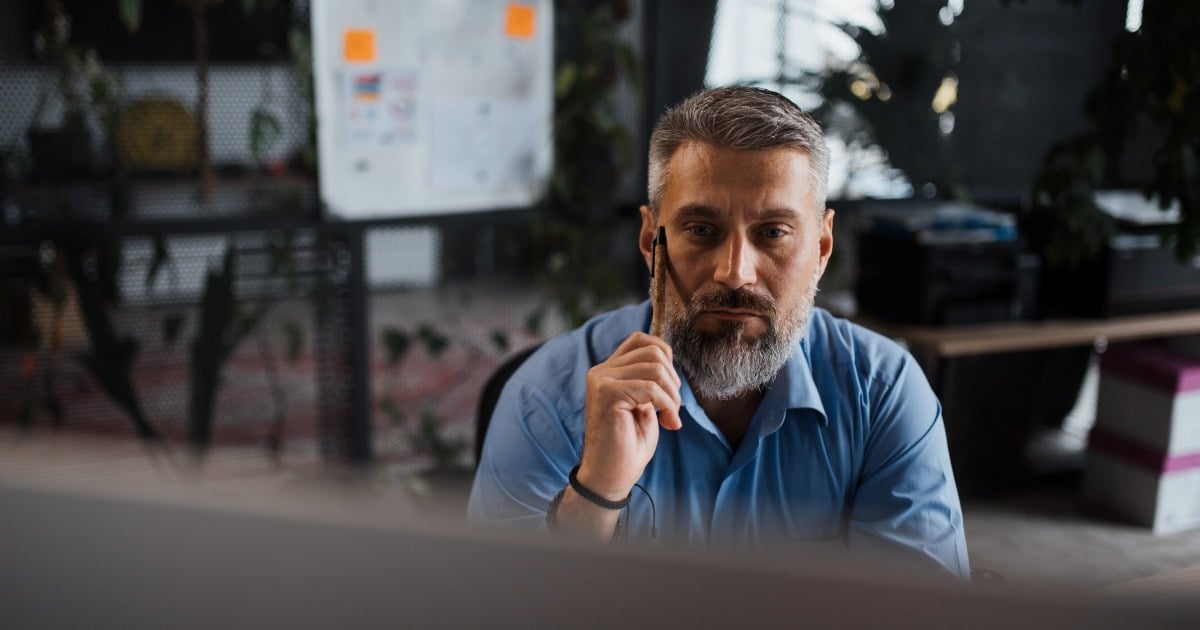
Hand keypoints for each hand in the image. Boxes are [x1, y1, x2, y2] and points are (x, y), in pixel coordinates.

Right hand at [577, 332, 681, 500]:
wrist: (611, 476)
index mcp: (609, 371)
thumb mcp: (644, 403)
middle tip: (673, 407)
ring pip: (655, 367)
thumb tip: (667, 354)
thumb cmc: (629, 444)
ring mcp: (602, 380)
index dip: (665, 355)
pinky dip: (668, 405)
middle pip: (653, 350)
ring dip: (673, 395)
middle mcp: (602, 371)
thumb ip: (650, 378)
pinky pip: (651, 388)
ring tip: (670, 416)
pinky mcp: (607, 394)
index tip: (670, 388)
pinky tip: (667, 423)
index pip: (641, 340)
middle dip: (673, 378)